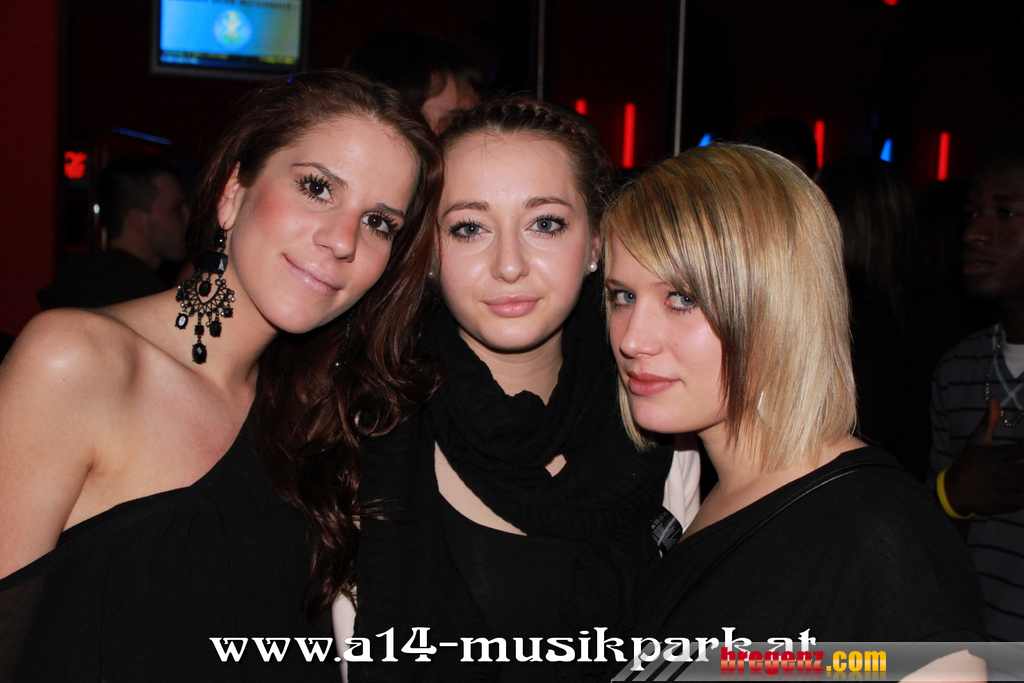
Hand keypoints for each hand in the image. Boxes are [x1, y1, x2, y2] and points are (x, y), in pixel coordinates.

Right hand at [944, 398, 1023, 514]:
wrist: (955, 492)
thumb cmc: (967, 463)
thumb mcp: (976, 441)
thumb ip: (989, 421)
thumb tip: (994, 400)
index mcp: (999, 455)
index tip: (1022, 454)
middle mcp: (1005, 472)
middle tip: (1021, 463)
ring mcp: (1008, 489)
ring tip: (1020, 472)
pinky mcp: (1009, 503)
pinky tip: (1021, 486)